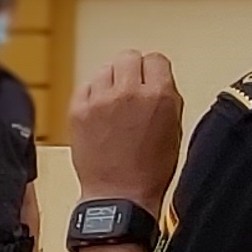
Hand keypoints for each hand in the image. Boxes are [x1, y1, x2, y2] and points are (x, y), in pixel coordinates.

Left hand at [70, 50, 185, 210]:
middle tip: (131, 86)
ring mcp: (100, 100)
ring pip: (105, 68)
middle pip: (128, 57)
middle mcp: (129, 93)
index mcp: (160, 95)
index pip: (155, 59)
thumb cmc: (149, 171)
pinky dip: (92, 93)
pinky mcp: (78, 110)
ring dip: (111, 80)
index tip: (150, 77)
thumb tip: (158, 81)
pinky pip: (85, 86)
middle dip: (132, 70)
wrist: (119, 195)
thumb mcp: (174, 129)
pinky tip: (99, 109)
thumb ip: (166, 98)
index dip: (153, 70)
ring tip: (114, 100)